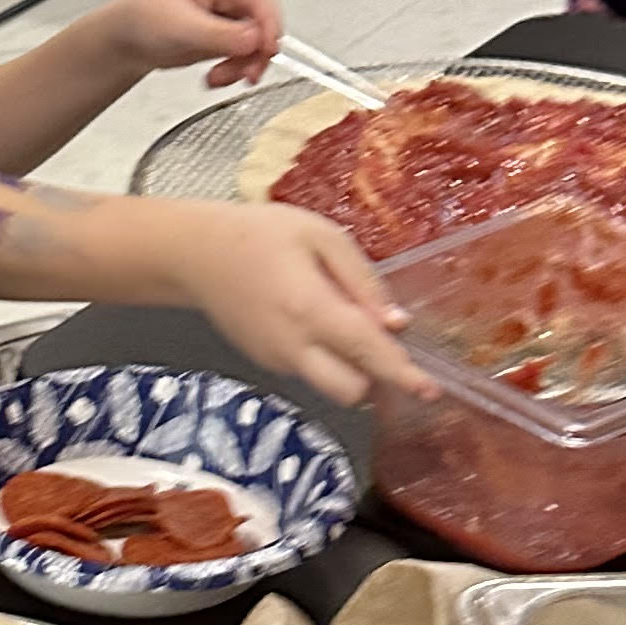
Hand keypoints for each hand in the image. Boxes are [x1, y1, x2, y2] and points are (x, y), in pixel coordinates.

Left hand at [112, 0, 280, 86]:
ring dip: (243, 66)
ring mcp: (233, 15)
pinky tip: (216, 75)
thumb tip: (254, 39)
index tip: (263, 54)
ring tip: (217, 77)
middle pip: (266, 25)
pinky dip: (236, 70)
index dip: (269, 31)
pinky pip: (248, 56)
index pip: (263, 1)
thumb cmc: (143, 18)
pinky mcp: (230, 36)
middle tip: (242, 74)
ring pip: (259, 45)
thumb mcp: (181, 27)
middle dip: (253, 55)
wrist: (127, 40)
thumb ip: (220, 34)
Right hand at [190, 204, 422, 412]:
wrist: (194, 252)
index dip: (404, 373)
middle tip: (378, 339)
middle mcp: (293, 346)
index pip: (368, 352)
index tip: (431, 390)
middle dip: (373, 375)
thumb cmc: (259, 233)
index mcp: (310, 309)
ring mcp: (276, 360)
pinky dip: (323, 356)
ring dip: (348, 365)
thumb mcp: (320, 235)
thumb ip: (362, 279)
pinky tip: (310, 317)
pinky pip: (308, 371)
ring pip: (330, 384)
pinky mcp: (265, 362)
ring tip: (336, 315)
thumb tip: (396, 322)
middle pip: (351, 390)